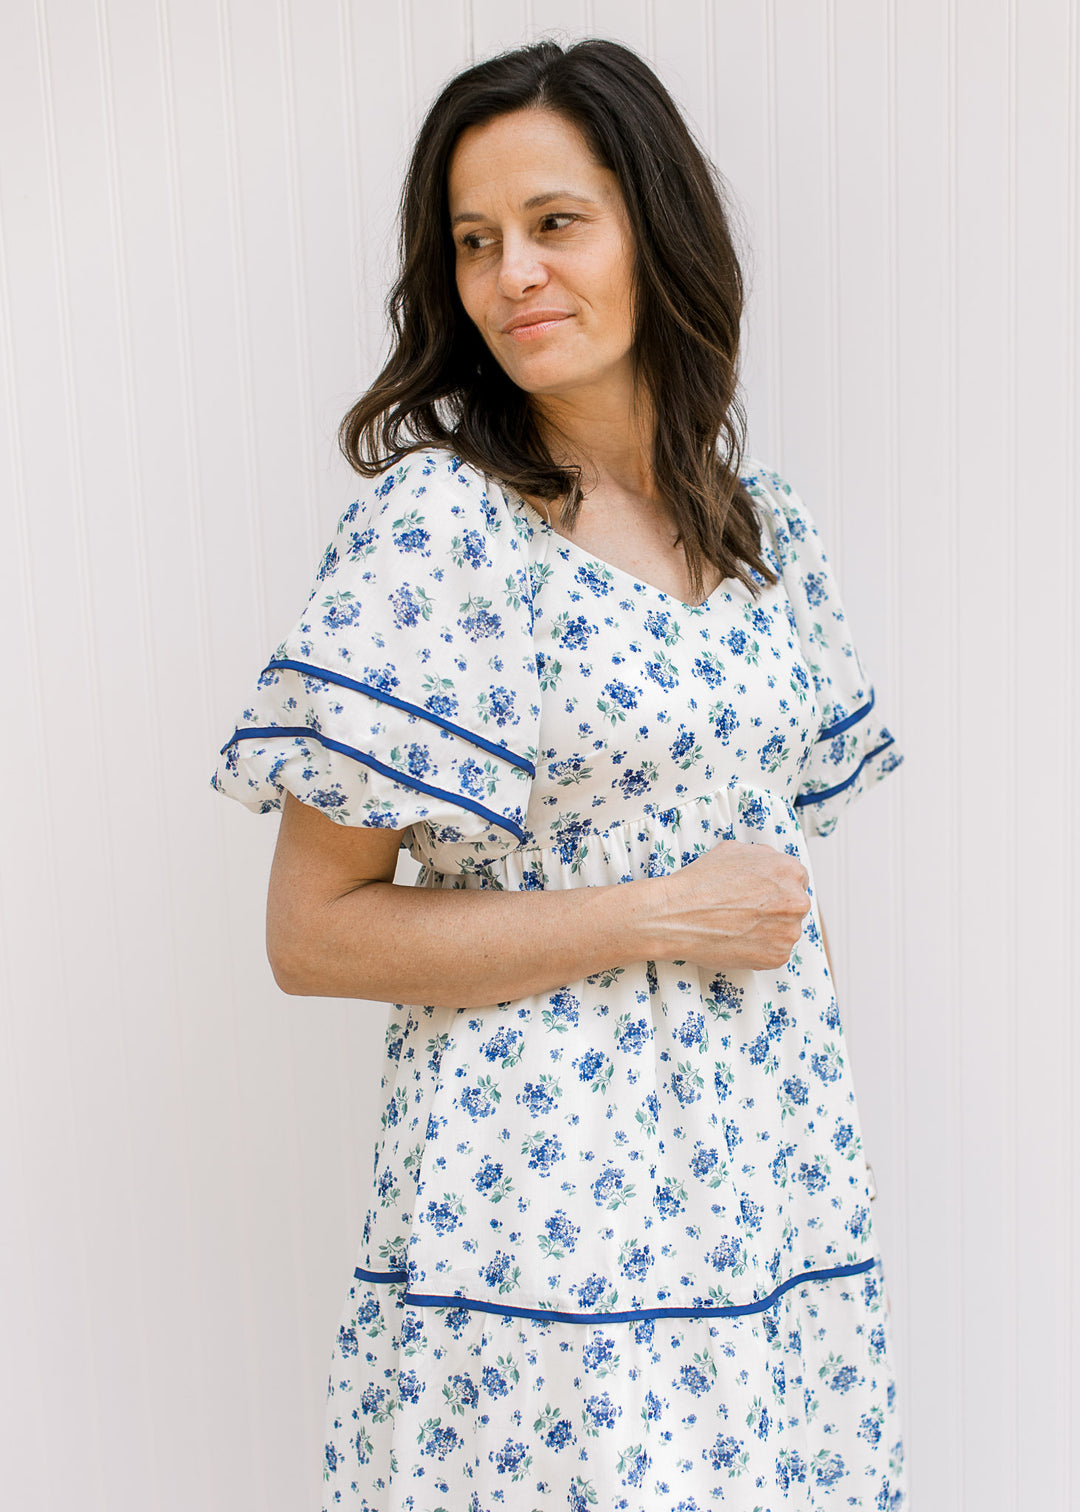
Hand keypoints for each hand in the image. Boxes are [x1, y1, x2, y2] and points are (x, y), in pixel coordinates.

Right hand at [650, 838, 811, 971]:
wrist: (677, 915)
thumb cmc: (700, 884)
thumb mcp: (734, 851)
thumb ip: (762, 858)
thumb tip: (770, 865)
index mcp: (789, 871)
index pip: (797, 881)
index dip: (776, 888)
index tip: (763, 896)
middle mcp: (795, 901)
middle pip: (794, 907)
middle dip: (774, 910)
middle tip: (747, 912)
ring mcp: (788, 931)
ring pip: (785, 931)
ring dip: (768, 931)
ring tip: (737, 926)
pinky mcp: (777, 956)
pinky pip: (774, 953)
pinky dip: (759, 949)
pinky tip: (737, 940)